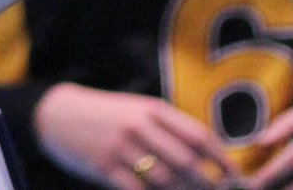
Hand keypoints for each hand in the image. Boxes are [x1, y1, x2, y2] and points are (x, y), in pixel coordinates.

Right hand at [34, 85, 234, 189]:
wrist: (57, 113)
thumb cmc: (105, 114)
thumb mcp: (136, 110)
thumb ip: (167, 128)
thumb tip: (203, 155)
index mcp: (152, 109)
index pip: (198, 135)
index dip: (221, 158)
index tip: (234, 175)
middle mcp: (139, 126)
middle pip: (186, 161)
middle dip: (208, 184)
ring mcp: (121, 147)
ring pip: (165, 180)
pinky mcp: (105, 167)